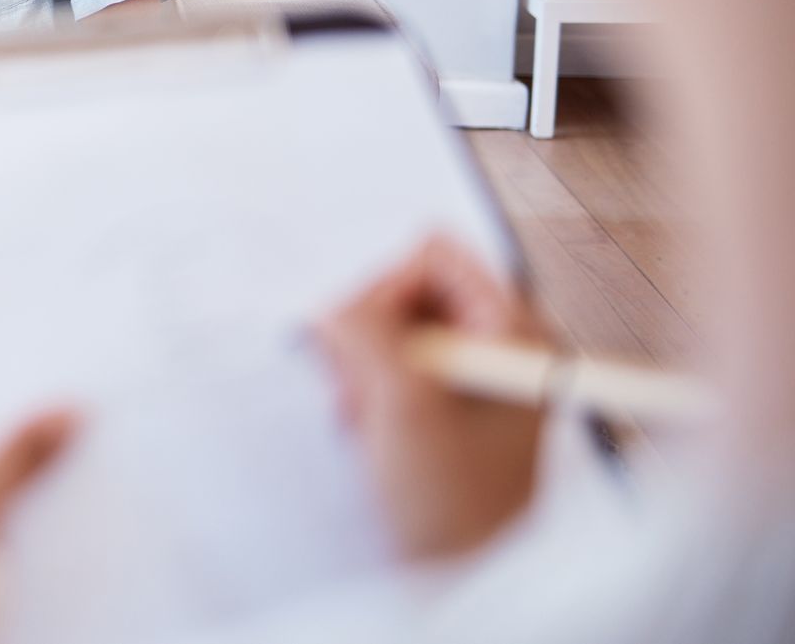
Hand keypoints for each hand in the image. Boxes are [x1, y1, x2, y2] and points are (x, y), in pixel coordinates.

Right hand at [315, 234, 546, 560]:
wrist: (458, 586)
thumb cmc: (456, 507)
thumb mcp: (403, 405)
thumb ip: (366, 331)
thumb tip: (328, 297)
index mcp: (515, 333)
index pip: (433, 256)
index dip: (386, 287)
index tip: (364, 336)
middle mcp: (497, 346)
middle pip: (407, 291)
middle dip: (368, 334)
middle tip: (359, 385)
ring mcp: (470, 378)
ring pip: (390, 330)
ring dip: (361, 367)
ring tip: (361, 414)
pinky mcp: (443, 407)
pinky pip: (389, 367)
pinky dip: (366, 391)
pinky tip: (365, 427)